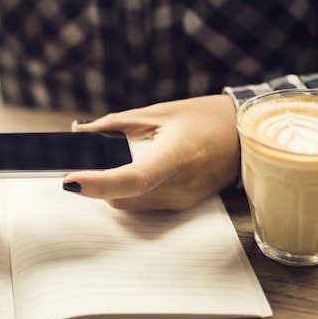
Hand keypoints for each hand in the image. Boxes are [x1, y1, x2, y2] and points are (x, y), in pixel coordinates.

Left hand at [65, 95, 239, 210]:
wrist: (249, 134)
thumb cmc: (205, 117)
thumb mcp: (158, 112)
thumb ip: (114, 125)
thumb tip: (77, 133)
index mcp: (178, 156)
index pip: (131, 179)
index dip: (97, 183)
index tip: (69, 179)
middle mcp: (180, 186)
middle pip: (121, 196)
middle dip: (95, 182)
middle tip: (74, 162)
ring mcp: (183, 200)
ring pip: (128, 204)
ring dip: (109, 187)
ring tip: (103, 162)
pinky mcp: (182, 206)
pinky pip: (142, 204)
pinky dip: (126, 190)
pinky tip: (126, 170)